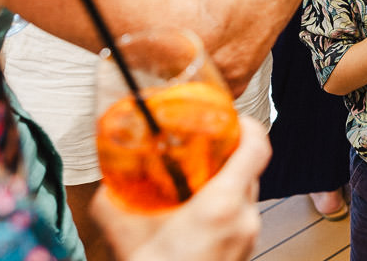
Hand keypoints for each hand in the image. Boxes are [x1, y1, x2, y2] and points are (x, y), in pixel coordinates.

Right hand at [92, 116, 271, 260]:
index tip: (233, 118)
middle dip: (227, 156)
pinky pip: (241, 219)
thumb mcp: (125, 232)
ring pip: (246, 195)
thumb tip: (108, 174)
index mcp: (222, 205)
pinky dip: (225, 209)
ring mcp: (249, 239)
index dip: (249, 125)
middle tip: (202, 147)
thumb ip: (116, 197)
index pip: (258, 148)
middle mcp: (245, 219)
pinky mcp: (245, 254)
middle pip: (250, 170)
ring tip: (193, 183)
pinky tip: (195, 215)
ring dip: (225, 184)